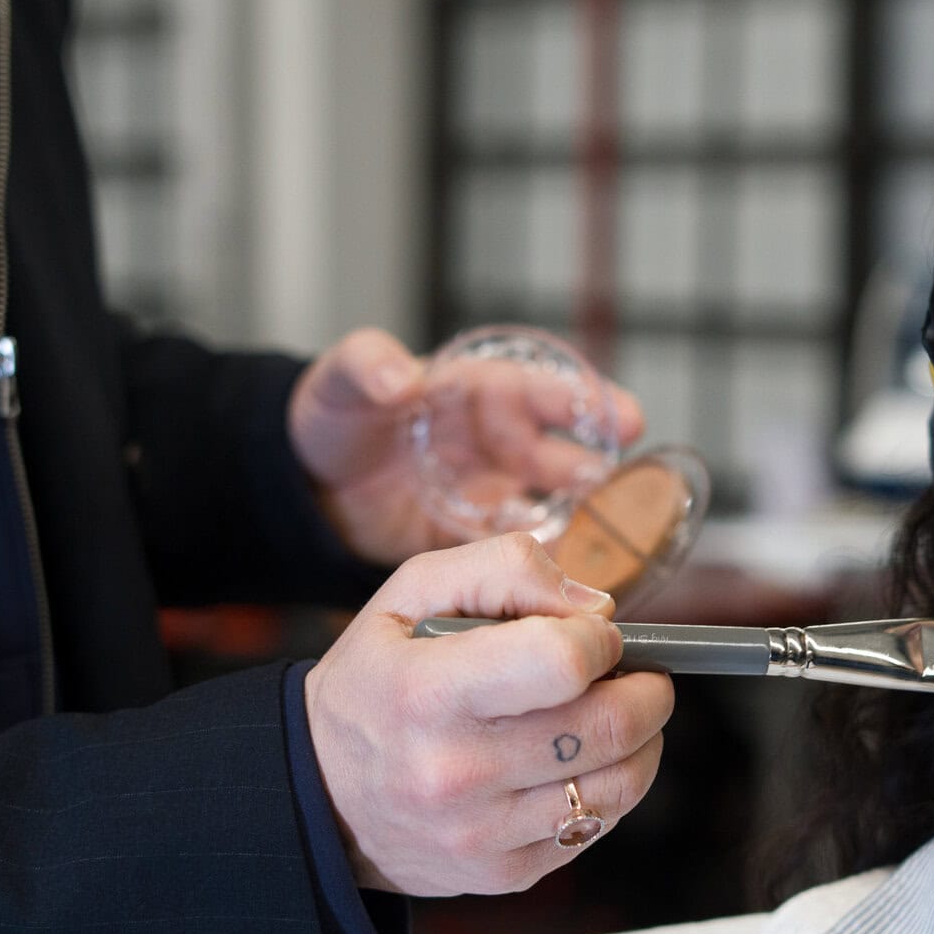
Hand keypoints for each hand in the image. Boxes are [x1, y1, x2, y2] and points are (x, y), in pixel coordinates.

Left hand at [288, 327, 644, 566]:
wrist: (310, 484)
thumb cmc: (335, 416)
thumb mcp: (341, 380)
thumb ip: (366, 366)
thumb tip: (397, 375)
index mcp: (473, 391)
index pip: (535, 389)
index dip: (580, 400)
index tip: (622, 414)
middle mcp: (493, 440)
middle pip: (551, 450)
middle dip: (588, 462)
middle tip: (614, 477)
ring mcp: (487, 489)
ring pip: (542, 501)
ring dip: (569, 512)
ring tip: (595, 527)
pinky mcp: (470, 535)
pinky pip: (512, 547)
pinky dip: (534, 557)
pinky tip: (554, 567)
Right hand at [303, 531, 673, 895]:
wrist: (321, 795)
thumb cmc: (379, 679)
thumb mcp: (412, 594)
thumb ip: (505, 569)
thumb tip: (597, 609)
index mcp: (428, 692)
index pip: (561, 662)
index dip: (599, 639)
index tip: (595, 636)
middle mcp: (454, 772)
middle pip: (611, 725)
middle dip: (646, 687)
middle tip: (634, 672)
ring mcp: (481, 834)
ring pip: (622, 782)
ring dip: (642, 739)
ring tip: (616, 713)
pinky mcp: (504, 873)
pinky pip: (598, 825)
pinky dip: (610, 786)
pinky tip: (580, 762)